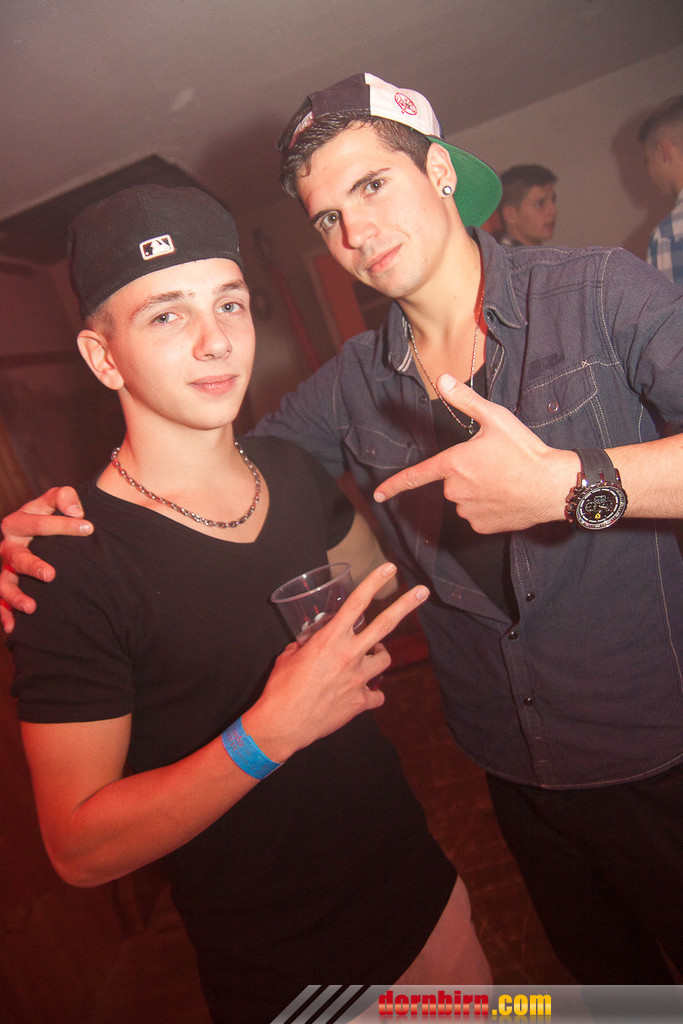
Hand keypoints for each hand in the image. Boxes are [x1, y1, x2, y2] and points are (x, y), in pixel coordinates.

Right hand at [1, 487, 91, 632]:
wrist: (40, 533)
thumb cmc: (50, 515)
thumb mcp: (54, 500)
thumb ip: (64, 498)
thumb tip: (77, 512)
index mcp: (18, 521)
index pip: (39, 523)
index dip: (64, 525)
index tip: (89, 528)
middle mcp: (8, 546)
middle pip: (17, 557)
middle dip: (32, 566)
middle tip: (51, 575)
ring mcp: (5, 568)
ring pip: (3, 583)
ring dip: (14, 596)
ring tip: (32, 607)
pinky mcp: (6, 586)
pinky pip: (0, 602)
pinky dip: (3, 614)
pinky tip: (12, 628)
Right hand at [243, 563, 428, 760]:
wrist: (283, 724)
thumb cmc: (281, 688)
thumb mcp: (289, 656)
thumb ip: (306, 644)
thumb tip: (311, 641)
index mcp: (330, 639)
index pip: (357, 602)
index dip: (374, 581)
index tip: (389, 568)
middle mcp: (349, 655)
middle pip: (385, 624)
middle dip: (406, 604)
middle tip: (422, 591)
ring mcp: (358, 679)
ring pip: (384, 658)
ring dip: (379, 655)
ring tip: (370, 656)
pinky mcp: (360, 702)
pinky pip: (377, 695)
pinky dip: (371, 693)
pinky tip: (361, 694)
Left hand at [374, 374, 578, 533]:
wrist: (552, 486)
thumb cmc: (524, 451)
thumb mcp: (496, 418)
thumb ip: (465, 400)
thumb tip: (442, 379)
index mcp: (453, 464)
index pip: (416, 476)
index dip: (394, 485)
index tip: (378, 495)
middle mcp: (454, 490)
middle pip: (450, 481)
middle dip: (466, 473)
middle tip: (495, 464)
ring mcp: (468, 511)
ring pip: (464, 499)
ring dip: (477, 491)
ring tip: (505, 480)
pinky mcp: (482, 526)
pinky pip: (477, 515)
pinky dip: (488, 507)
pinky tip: (507, 497)